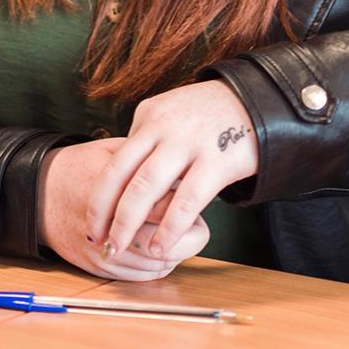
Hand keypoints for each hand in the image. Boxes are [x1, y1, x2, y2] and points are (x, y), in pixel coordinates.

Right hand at [39, 140, 209, 279]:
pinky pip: (144, 276)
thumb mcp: (112, 151)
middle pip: (165, 244)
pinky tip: (157, 246)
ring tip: (176, 233)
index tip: (194, 197)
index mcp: (114, 189)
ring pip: (158, 264)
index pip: (162, 205)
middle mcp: (108, 225)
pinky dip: (159, 264)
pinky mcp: (101, 267)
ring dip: (175, 251)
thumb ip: (147, 160)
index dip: (186, 205)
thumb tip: (186, 170)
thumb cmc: (79, 168)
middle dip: (188, 236)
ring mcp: (104, 251)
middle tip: (195, 223)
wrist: (38, 195)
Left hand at [85, 80, 258, 262]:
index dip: (98, 195)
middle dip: (104, 213)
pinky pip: (186, 200)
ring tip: (118, 248)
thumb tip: (126, 172)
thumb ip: (147, 140)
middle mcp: (162, 128)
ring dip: (128, 223)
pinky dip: (169, 228)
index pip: (114, 162)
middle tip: (95, 240)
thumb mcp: (170, 114)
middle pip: (121, 175)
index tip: (90, 221)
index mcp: (148, 118)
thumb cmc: (210, 114)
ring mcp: (188, 144)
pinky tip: (159, 247)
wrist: (258, 100)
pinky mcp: (217, 161)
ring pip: (147, 188)